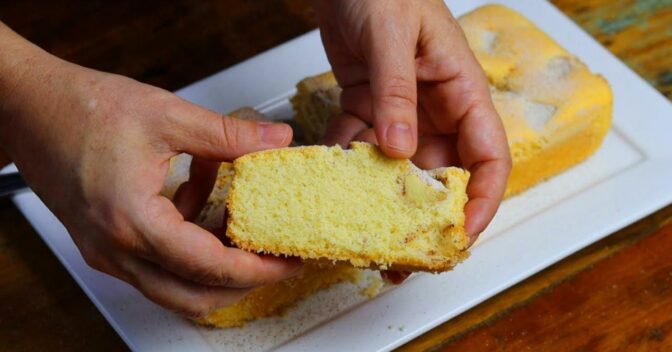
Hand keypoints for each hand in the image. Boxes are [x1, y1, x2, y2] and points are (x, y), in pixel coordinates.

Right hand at [0, 24, 300, 316]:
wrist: (28, 106)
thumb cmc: (79, 108)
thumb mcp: (166, 116)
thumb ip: (228, 135)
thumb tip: (275, 141)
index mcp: (132, 220)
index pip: (208, 267)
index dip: (257, 269)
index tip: (288, 262)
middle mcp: (116, 248)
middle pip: (193, 295)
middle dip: (243, 282)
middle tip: (277, 260)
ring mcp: (108, 251)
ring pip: (175, 285)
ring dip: (216, 264)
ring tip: (246, 228)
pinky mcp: (107, 243)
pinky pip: (159, 261)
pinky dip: (190, 242)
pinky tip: (205, 200)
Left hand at [314, 0, 510, 240]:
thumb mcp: (392, 35)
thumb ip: (397, 91)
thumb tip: (401, 150)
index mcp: (461, 91)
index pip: (489, 157)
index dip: (482, 201)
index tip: (461, 235)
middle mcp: (435, 109)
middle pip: (441, 176)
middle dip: (424, 217)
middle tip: (403, 253)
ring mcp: (399, 112)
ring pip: (397, 170)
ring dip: (379, 200)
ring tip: (361, 231)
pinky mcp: (366, 109)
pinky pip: (358, 148)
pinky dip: (344, 167)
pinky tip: (327, 183)